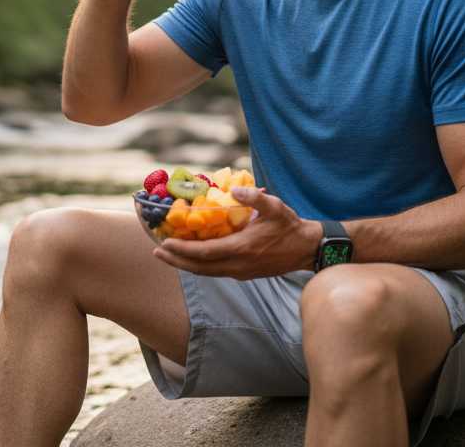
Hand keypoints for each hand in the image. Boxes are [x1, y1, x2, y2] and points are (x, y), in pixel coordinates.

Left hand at [153, 186, 319, 279]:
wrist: (307, 249)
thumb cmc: (290, 226)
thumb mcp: (275, 207)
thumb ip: (254, 198)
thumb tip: (235, 190)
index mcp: (241, 249)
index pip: (204, 253)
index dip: (181, 251)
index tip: (164, 244)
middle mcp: (237, 265)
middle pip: (199, 268)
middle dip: (176, 261)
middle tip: (156, 251)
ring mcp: (240, 272)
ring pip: (205, 272)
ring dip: (185, 265)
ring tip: (168, 255)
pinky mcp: (244, 273)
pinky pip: (215, 271)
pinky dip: (199, 265)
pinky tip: (192, 257)